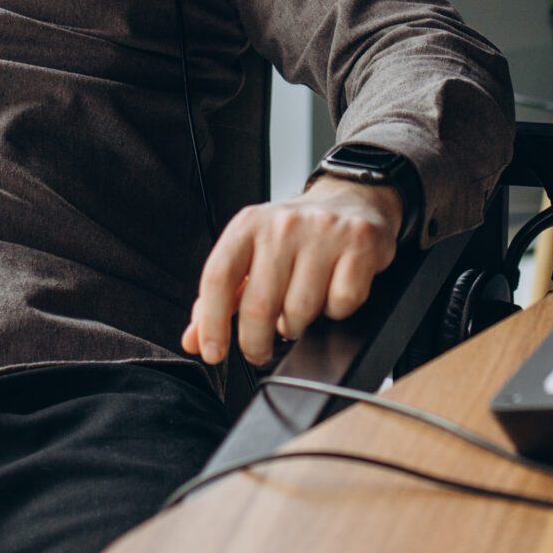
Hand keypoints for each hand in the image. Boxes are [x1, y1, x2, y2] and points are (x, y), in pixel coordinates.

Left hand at [182, 176, 402, 366]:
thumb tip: (193, 339)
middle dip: (256, 343)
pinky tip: (331, 293)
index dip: (211, 323)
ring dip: (298, 325)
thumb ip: (222, 296)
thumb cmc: (296, 234)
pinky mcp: (360, 245)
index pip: (218, 277)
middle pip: (259, 306)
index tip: (212, 352)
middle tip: (259, 351)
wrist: (351, 199)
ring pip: (301, 312)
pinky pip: (341, 304)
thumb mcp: (251, 253)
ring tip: (300, 309)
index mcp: (249, 224)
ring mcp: (324, 232)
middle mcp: (284, 224)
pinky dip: (337, 311)